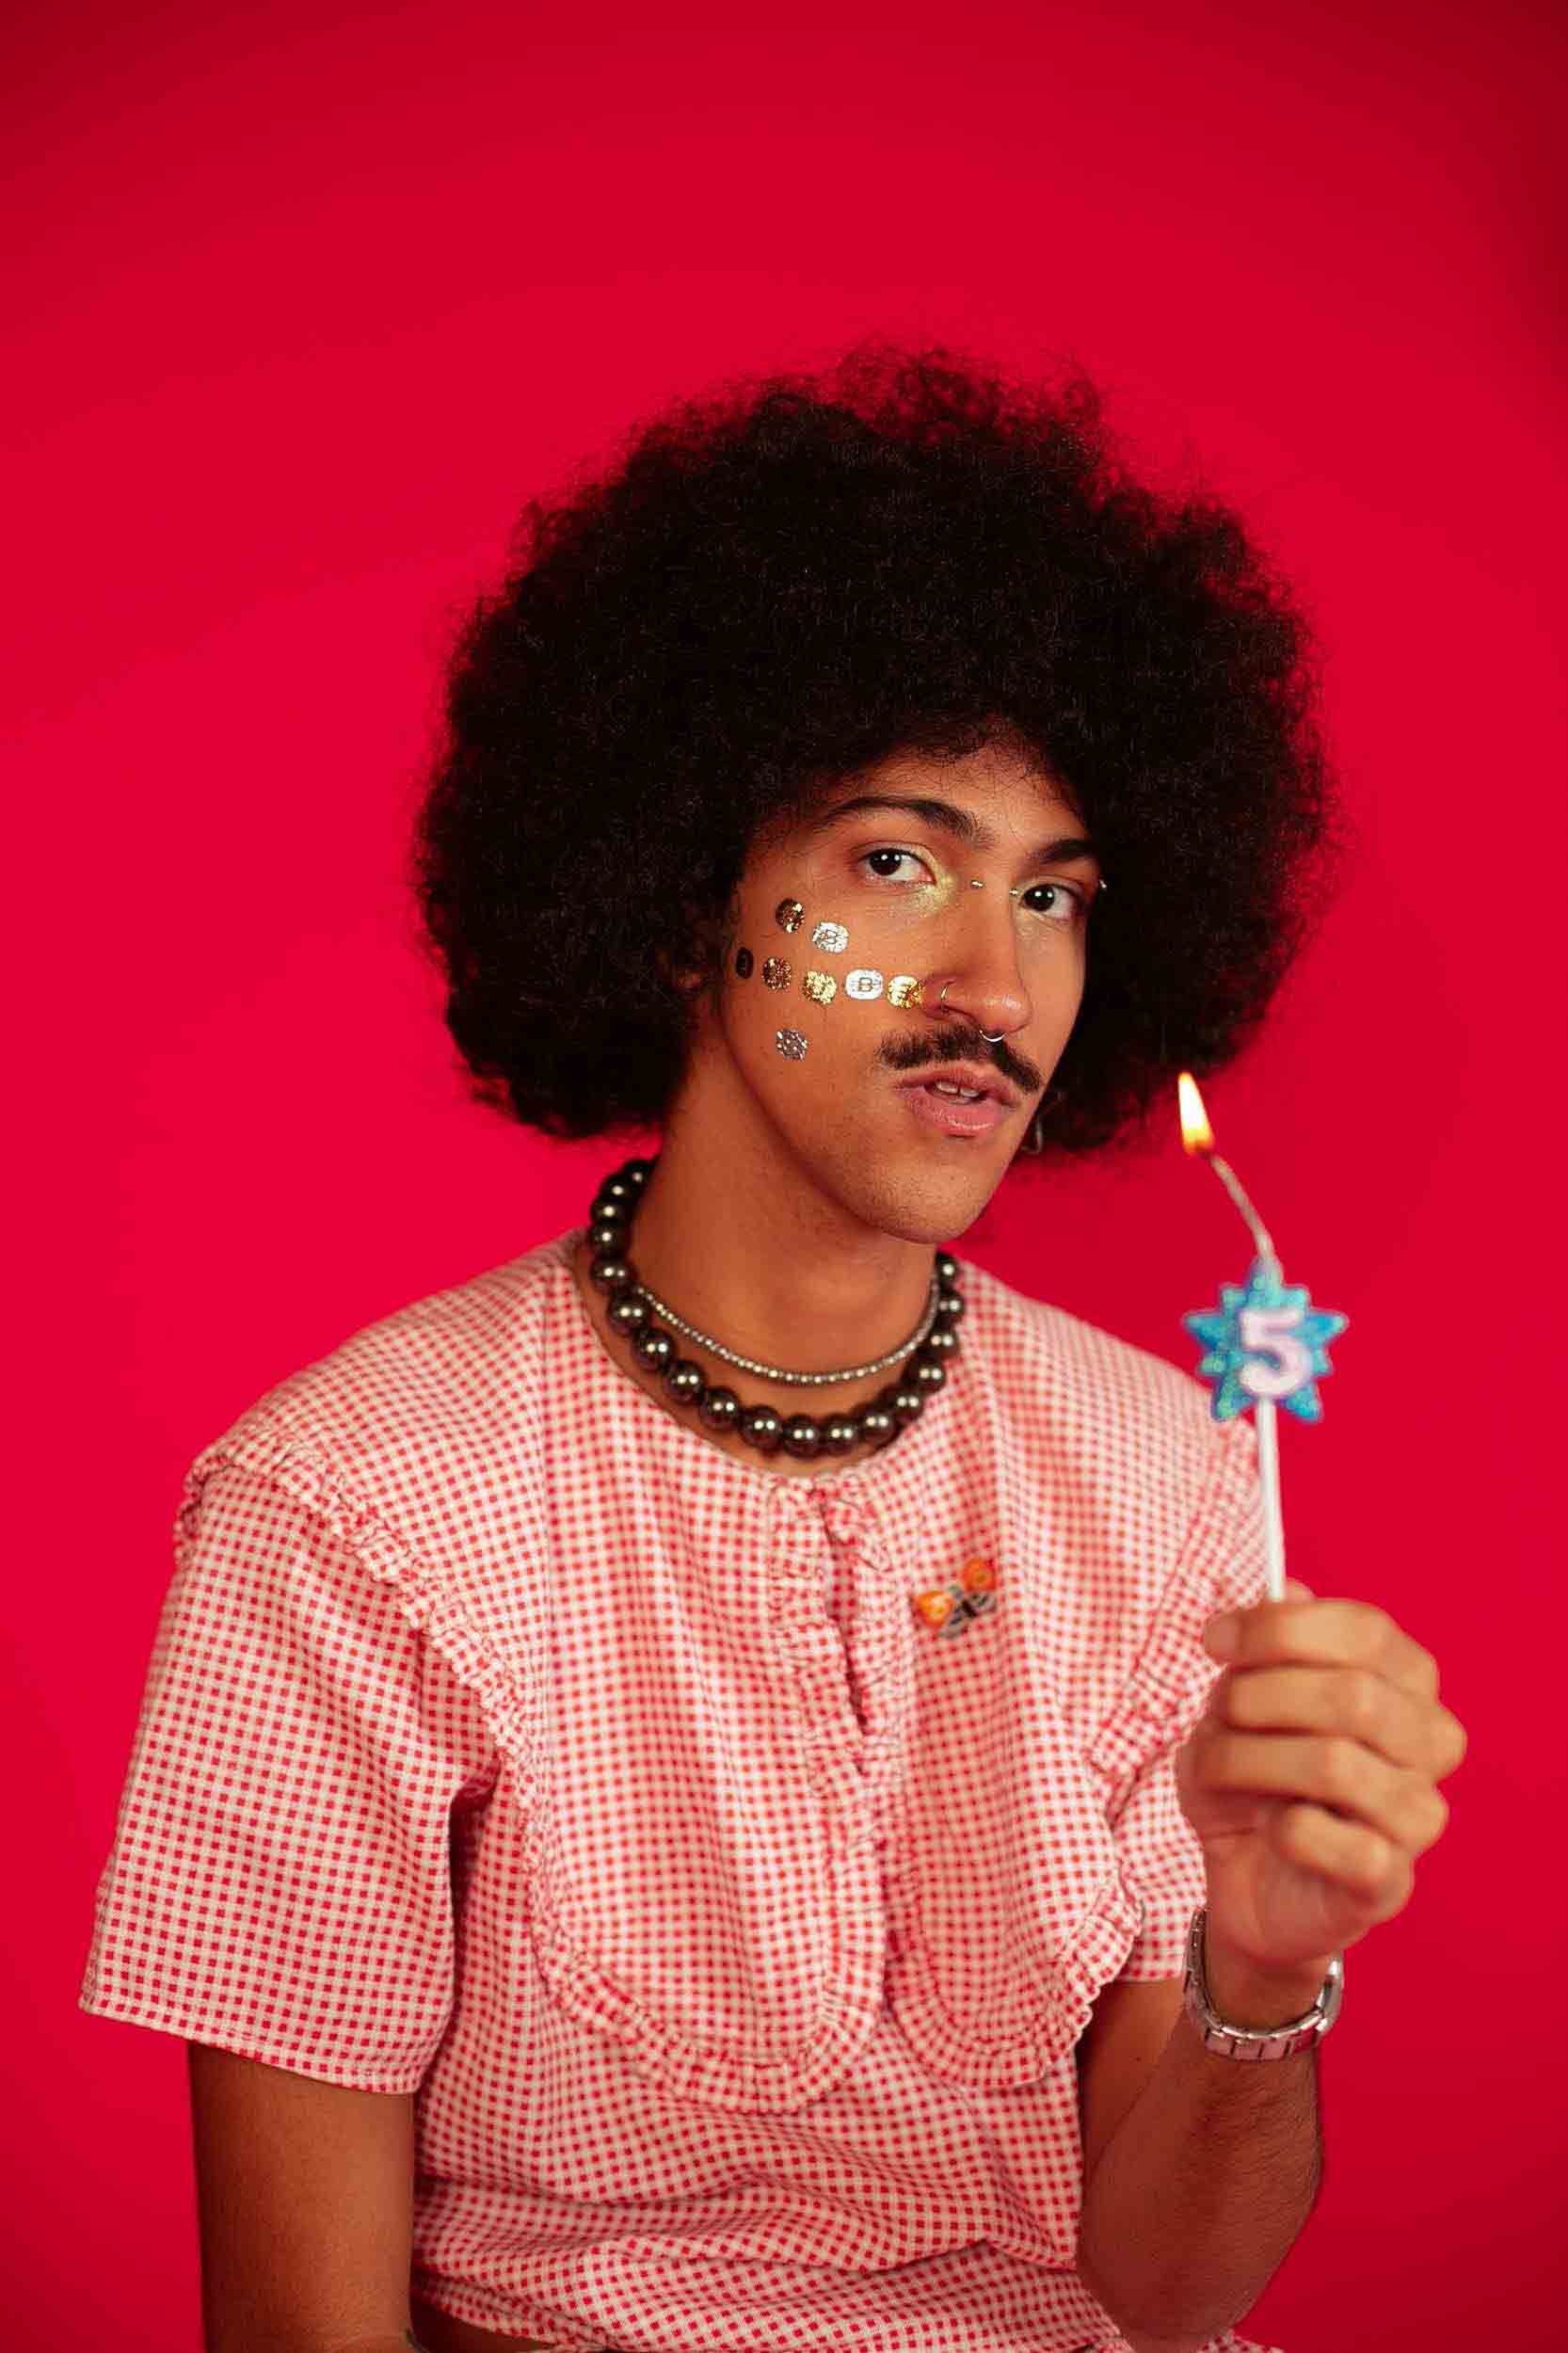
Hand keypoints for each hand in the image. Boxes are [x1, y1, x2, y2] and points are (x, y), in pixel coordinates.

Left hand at [1176, 1579, 1466, 1991]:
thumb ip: (1270, 1642)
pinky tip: (1267, 1825)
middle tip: (1217, 1712)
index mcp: (1407, 1681)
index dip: (1280, 1628)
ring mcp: (1418, 1816)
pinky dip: (1276, 1823)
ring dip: (1249, 1759)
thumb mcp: (1244, 1696)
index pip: (1366, 1631)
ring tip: (1221, 1767)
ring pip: (1334, 1765)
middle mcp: (1431, 1743)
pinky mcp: (1387, 1880)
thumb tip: (1284, 1586)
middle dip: (1259, 1696)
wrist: (1247, 1878)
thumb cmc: (1254, 1775)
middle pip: (1353, 1695)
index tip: (1214, 1641)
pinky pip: (1326, 1838)